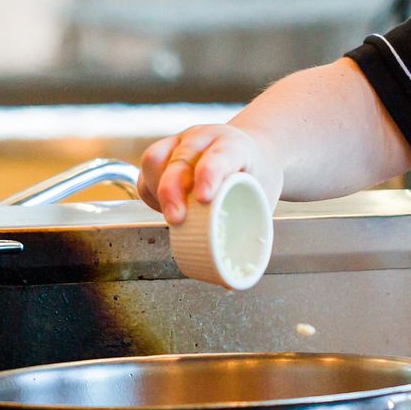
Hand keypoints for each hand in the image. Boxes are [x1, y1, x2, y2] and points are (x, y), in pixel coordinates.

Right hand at [138, 124, 281, 224]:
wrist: (251, 151)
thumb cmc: (256, 176)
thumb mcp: (263, 195)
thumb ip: (248, 222)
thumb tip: (230, 271)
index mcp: (234, 145)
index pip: (220, 156)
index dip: (210, 175)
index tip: (205, 199)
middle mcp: (204, 138)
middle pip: (180, 159)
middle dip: (172, 190)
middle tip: (175, 219)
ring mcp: (181, 141)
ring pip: (155, 160)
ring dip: (157, 191)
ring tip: (173, 216)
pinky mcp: (164, 150)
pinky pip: (147, 168)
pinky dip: (150, 191)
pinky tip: (162, 206)